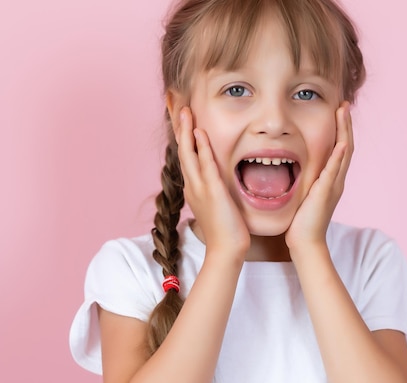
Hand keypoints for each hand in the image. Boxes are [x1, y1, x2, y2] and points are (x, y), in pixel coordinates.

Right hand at [176, 107, 249, 256]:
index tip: (179, 117)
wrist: (226, 249)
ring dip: (186, 131)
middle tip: (175, 105)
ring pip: (189, 154)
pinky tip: (199, 132)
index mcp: (194, 188)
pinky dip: (202, 147)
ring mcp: (200, 188)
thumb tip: (215, 181)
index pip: (186, 156)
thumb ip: (213, 190)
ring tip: (183, 110)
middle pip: (182, 150)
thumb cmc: (225, 230)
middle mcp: (193, 185)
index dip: (181, 136)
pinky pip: (206, 164)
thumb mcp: (216, 205)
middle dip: (178, 127)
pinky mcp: (212, 191)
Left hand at [285, 102, 352, 251]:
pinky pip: (334, 172)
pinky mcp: (326, 193)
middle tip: (344, 104)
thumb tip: (296, 168)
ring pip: (344, 154)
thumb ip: (306, 180)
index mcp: (331, 180)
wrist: (305, 242)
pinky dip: (339, 157)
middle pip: (346, 146)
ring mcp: (333, 186)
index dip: (341, 130)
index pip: (340, 149)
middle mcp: (337, 180)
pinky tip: (341, 143)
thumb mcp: (305, 194)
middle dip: (345, 124)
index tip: (339, 111)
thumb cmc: (301, 222)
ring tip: (344, 113)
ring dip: (345, 132)